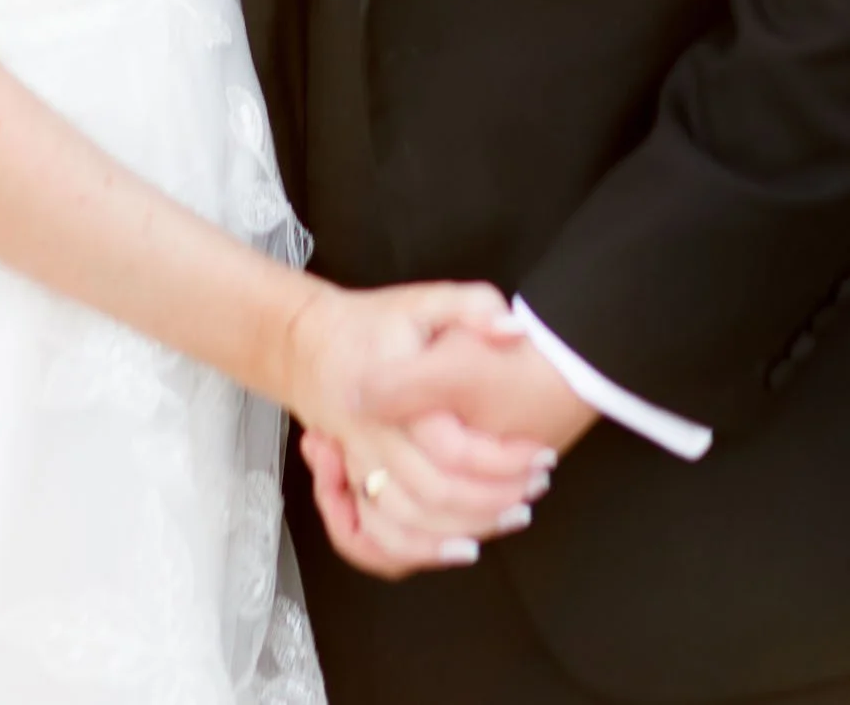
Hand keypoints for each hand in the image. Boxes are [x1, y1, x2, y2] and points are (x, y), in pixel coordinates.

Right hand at [283, 282, 555, 577]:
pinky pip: (376, 534)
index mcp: (390, 386)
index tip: (541, 453)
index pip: (453, 446)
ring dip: (465, 527)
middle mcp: (369, 431)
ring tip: (512, 514)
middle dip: (494, 499)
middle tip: (536, 487)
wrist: (308, 342)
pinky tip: (458, 548)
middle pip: (436, 491)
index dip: (505, 459)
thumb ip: (472, 307)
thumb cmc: (374, 323)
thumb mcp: (426, 299)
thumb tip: (513, 331)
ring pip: (410, 519)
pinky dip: (416, 550)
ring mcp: (357, 461)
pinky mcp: (352, 480)